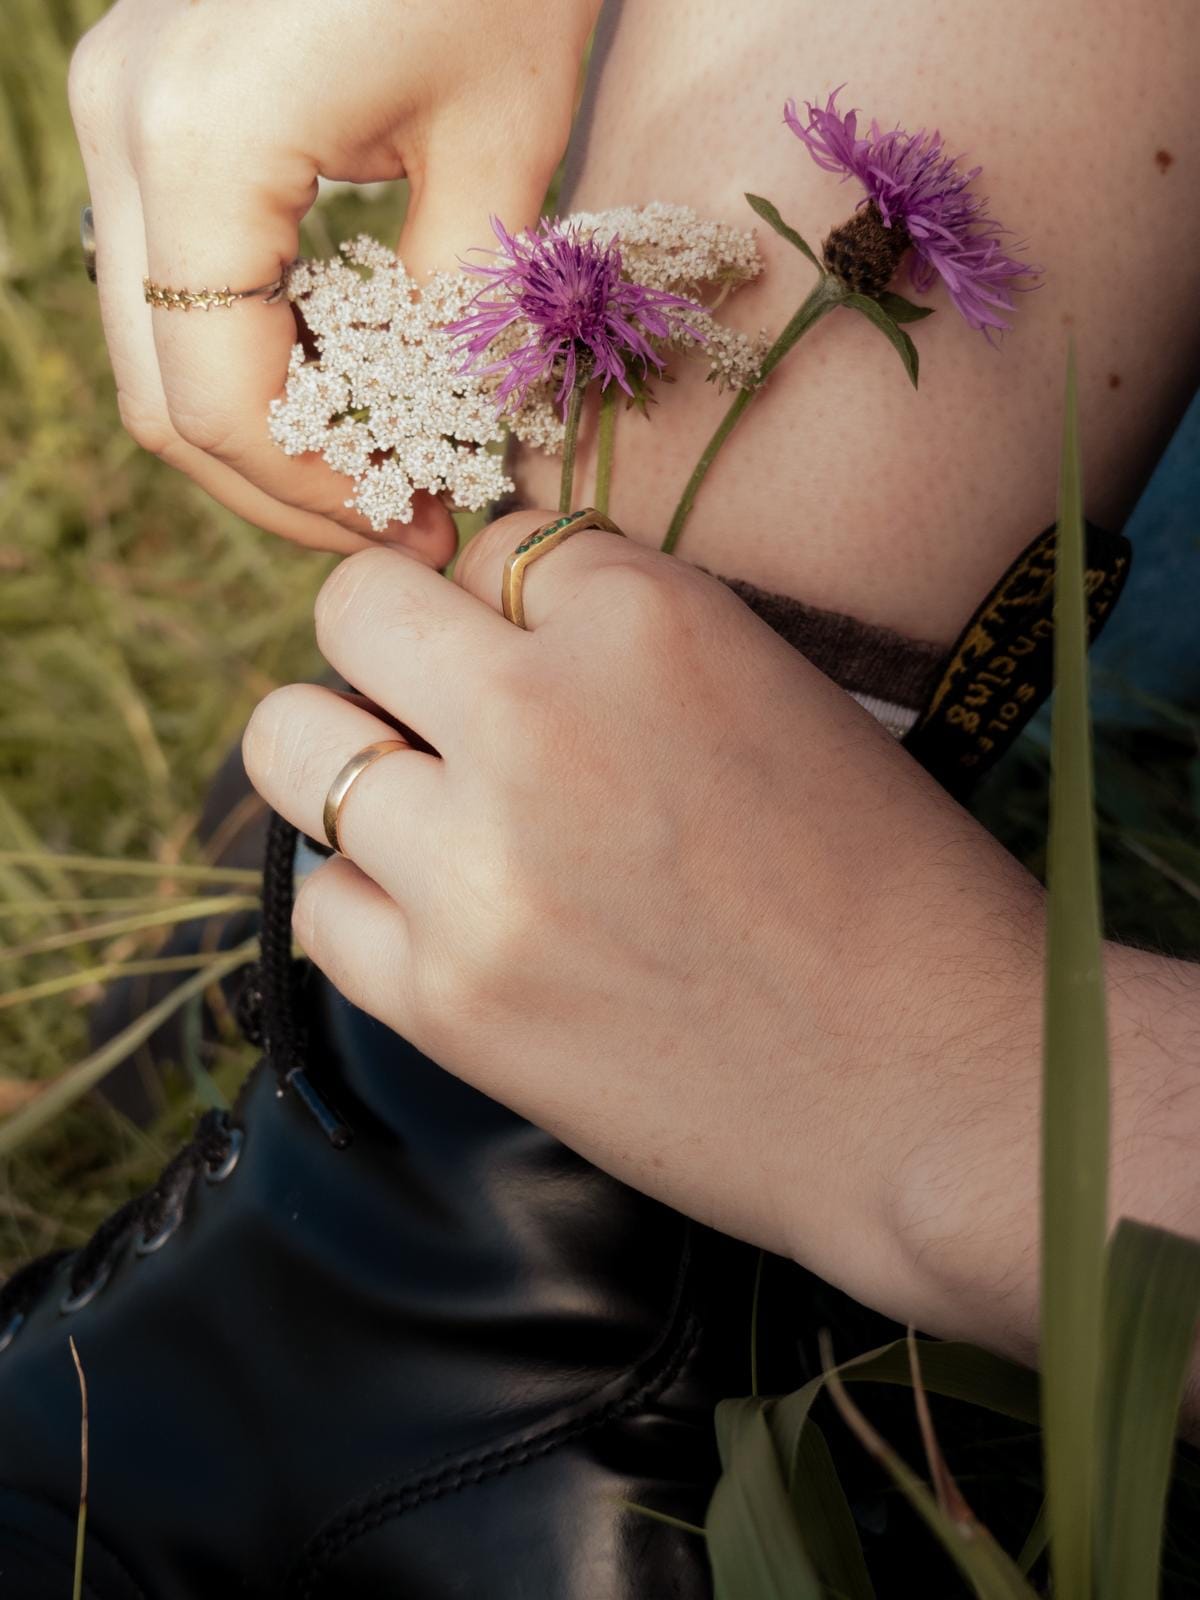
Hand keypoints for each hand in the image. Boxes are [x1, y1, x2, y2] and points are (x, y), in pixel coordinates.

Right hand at [69, 0, 597, 557]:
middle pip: (160, 393)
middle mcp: (121, 130)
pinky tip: (341, 377)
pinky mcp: (149, 101)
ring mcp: (117, 109)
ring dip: (260, 426)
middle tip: (391, 519)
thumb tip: (440, 430)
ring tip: (376, 464)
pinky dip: (249, 347)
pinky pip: (174, 274)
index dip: (313, 496)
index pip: (218, 402)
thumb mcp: (501, 142)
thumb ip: (453, 309)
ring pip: (154, 342)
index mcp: (198, 146)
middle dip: (280, 484)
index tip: (411, 527)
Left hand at [242, 510, 1049, 1333]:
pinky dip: (365, 900)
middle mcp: (543, 720)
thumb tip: (484, 634)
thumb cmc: (891, 887)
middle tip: (438, 708)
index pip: (491, 545)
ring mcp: (478, 867)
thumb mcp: (775, 694)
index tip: (543, 661)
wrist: (938, 1083)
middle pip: (355, 612)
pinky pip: (318, 902)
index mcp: (650, 620)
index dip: (511, 606)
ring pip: (293, 743)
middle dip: (391, 647)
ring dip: (344, 759)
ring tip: (420, 807)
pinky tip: (442, 916)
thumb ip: (622, 646)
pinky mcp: (448, 1002)